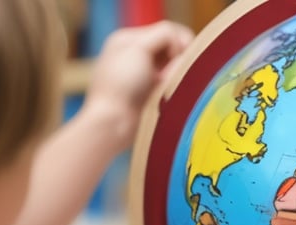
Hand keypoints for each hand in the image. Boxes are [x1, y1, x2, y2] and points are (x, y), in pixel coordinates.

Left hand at [83, 21, 193, 151]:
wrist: (113, 123)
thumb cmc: (120, 85)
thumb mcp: (138, 48)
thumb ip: (164, 35)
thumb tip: (182, 47)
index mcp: (130, 40)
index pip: (169, 31)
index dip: (179, 42)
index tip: (178, 58)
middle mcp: (138, 55)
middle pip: (174, 49)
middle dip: (178, 61)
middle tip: (167, 76)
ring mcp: (146, 75)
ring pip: (177, 67)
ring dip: (177, 76)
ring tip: (165, 88)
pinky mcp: (153, 94)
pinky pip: (175, 84)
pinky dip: (176, 88)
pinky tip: (166, 96)